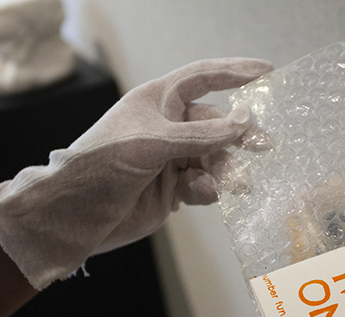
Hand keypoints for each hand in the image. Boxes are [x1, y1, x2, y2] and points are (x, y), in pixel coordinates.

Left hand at [0, 57, 272, 289]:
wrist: (76, 216)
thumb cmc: (103, 166)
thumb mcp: (153, 143)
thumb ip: (201, 135)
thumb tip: (244, 123)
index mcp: (158, 102)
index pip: (203, 78)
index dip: (235, 72)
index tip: (268, 72)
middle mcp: (168, 127)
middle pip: (216, 124)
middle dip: (240, 135)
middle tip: (264, 145)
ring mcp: (172, 159)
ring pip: (215, 158)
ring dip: (227, 170)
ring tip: (239, 184)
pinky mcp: (174, 189)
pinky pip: (204, 185)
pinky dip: (208, 190)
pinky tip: (203, 194)